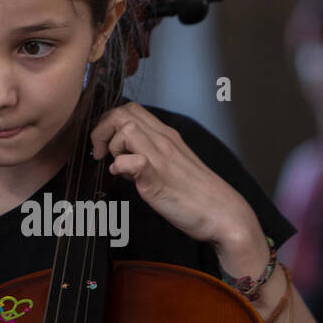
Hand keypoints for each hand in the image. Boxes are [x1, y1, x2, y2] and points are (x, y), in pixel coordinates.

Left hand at [89, 102, 247, 244]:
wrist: (222, 213)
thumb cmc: (195, 194)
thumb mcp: (169, 165)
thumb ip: (146, 156)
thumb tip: (120, 160)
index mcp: (166, 135)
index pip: (130, 109)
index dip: (109, 122)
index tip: (105, 145)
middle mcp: (164, 140)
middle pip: (123, 112)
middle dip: (102, 129)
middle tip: (101, 153)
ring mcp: (162, 158)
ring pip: (126, 129)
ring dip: (112, 146)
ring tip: (117, 166)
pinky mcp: (158, 179)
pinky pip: (133, 161)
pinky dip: (121, 167)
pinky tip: (124, 179)